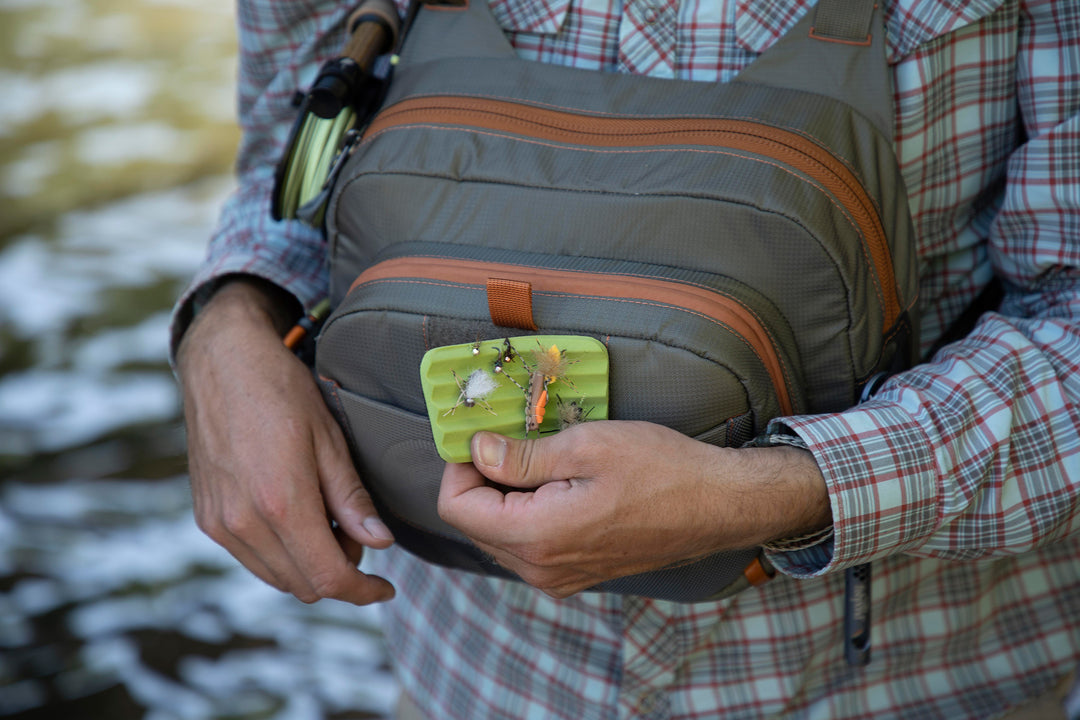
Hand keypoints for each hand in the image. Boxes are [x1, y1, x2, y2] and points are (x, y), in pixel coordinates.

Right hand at [177, 278, 395, 604]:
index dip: (362, 591)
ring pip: (276, 577)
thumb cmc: (281, 391)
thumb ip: (352, 500)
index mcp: (280, 503)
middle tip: (359, 537)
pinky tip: (299, 517)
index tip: (385, 588)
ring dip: (310, 567)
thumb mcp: (330, 440)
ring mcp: (219, 523)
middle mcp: (243, 522)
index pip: (327, 577)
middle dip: (340, 574)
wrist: (222, 361)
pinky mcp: (207, 518)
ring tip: (330, 522)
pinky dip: (282, 554)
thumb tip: (379, 544)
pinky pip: (252, 558)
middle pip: (302, 585)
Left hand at [438, 421, 828, 597]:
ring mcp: (559, 578)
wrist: (719, 505)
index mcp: (537, 537)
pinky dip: (530, 512)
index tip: (484, 436)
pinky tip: (563, 484)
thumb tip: (475, 451)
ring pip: (500, 534)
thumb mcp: (586, 446)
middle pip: (475, 523)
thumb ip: (520, 455)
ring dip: (507, 496)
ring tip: (544, 460)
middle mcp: (541, 570)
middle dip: (483, 479)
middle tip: (515, 440)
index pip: (456, 508)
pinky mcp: (577, 575)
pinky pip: (529, 545)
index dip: (460, 466)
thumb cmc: (661, 468)